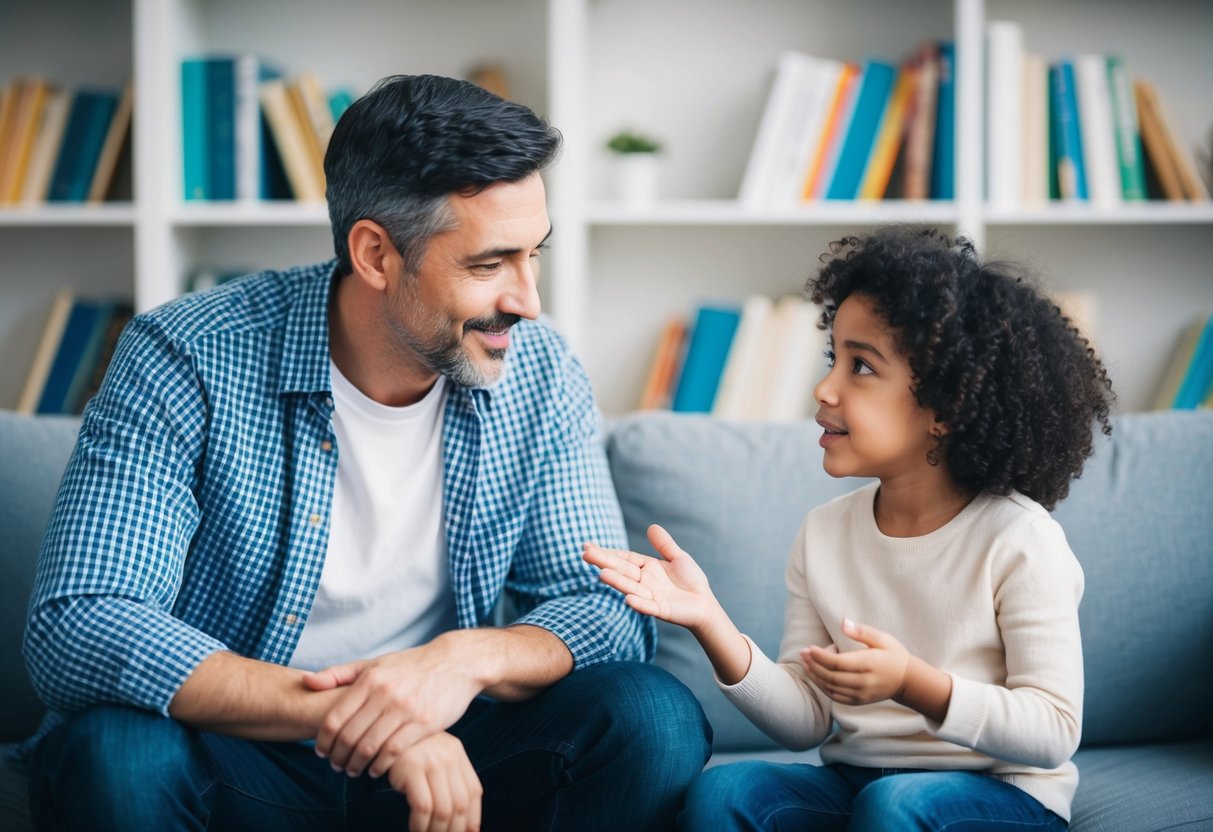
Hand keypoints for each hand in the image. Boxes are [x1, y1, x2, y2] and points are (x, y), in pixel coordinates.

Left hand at [304, 637, 481, 777]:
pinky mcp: (425, 723)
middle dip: (338, 757)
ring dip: (356, 765)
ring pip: (370, 747)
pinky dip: (379, 766)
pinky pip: (394, 752)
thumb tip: (307, 682)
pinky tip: (375, 769)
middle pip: (349, 737)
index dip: (323, 741)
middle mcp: (386, 694)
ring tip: (353, 770)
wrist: (455, 663)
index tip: (321, 752)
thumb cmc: (410, 665)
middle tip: (336, 766)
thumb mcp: (375, 664)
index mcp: (370, 679)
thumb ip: (339, 673)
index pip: (334, 719)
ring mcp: (406, 709)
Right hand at [388, 731, 482, 831]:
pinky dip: (420, 824)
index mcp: (457, 753)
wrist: (384, 730)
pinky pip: (422, 806)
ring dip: (436, 830)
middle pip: (460, 803)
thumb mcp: (434, 757)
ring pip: (442, 808)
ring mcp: (430, 761)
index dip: (473, 816)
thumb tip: (466, 821)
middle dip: (455, 829)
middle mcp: (448, 756)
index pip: (474, 791)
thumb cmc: (408, 750)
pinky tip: (416, 829)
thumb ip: (449, 778)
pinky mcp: (411, 767)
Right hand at [582, 524, 718, 632]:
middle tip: (584, 555)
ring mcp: (650, 597)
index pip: (623, 558)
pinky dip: (639, 604)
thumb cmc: (691, 581)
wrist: (705, 604)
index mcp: (646, 568)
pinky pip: (648, 607)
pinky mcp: (661, 610)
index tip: (587, 545)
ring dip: (617, 582)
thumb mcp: (678, 557)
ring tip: (601, 575)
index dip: (607, 552)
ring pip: (630, 588)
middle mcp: (644, 582)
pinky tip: (629, 599)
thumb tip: (651, 526)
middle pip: (622, 570)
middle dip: (604, 563)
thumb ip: (664, 544)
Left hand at [800, 617, 910, 705]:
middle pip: (831, 676)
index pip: (838, 663)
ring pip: (831, 688)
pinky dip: (823, 687)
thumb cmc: (893, 655)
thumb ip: (862, 631)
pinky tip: (816, 676)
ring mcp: (861, 694)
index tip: (809, 648)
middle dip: (814, 665)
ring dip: (815, 676)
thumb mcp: (883, 638)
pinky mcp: (859, 701)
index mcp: (869, 664)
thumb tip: (843, 622)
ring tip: (806, 663)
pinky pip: (836, 697)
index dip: (820, 656)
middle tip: (803, 654)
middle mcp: (864, 682)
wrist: (907, 680)